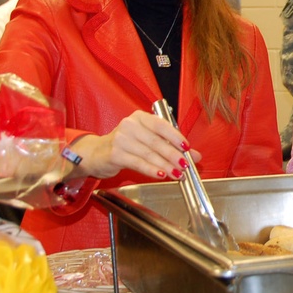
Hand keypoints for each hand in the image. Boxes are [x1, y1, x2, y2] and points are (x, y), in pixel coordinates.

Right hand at [70, 110, 200, 180]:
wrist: (97, 153)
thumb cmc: (127, 145)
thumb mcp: (149, 141)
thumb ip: (172, 146)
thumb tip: (196, 156)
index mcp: (141, 117)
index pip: (162, 125)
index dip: (176, 137)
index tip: (187, 148)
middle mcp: (130, 125)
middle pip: (156, 141)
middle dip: (173, 155)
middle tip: (186, 165)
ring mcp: (120, 139)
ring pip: (148, 154)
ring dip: (166, 165)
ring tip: (178, 174)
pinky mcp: (114, 154)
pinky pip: (138, 163)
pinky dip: (152, 170)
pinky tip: (162, 175)